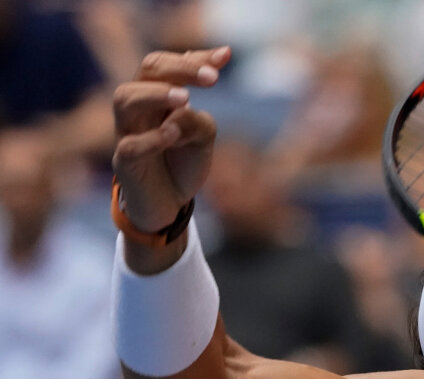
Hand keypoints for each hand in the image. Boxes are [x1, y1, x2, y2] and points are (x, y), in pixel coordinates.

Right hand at [112, 47, 230, 233]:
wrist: (169, 203)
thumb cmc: (182, 162)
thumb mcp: (202, 136)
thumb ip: (199, 119)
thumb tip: (185, 105)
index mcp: (158, 95)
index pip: (170, 65)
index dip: (196, 58)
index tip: (225, 57)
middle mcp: (139, 108)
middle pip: (148, 69)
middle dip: (181, 68)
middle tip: (212, 79)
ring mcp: (127, 132)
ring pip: (125, 97)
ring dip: (156, 94)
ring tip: (185, 99)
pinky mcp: (124, 162)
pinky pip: (129, 144)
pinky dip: (151, 138)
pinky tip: (172, 135)